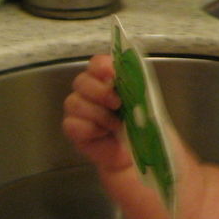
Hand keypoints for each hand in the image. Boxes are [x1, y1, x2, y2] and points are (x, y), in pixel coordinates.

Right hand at [62, 54, 130, 172]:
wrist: (138, 154)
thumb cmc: (141, 126)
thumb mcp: (146, 103)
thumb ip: (137, 87)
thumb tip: (134, 77)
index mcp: (107, 80)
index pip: (96, 64)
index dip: (101, 66)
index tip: (113, 72)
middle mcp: (89, 92)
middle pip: (81, 81)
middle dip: (99, 91)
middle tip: (117, 103)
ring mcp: (79, 111)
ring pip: (74, 102)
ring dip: (97, 113)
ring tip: (116, 124)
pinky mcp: (74, 130)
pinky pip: (72, 124)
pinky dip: (89, 128)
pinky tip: (103, 134)